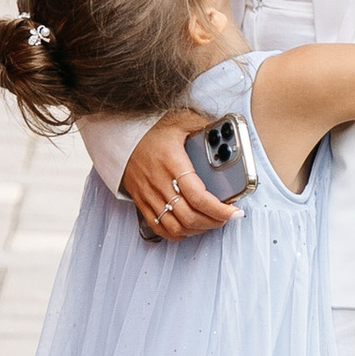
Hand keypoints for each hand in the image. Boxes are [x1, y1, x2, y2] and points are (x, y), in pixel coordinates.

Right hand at [121, 114, 235, 242]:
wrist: (120, 137)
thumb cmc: (152, 131)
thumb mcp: (180, 121)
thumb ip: (204, 126)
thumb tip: (226, 130)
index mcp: (172, 162)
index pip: (197, 195)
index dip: (218, 209)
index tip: (234, 212)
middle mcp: (159, 182)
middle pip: (189, 216)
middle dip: (214, 221)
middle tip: (227, 217)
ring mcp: (149, 195)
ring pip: (176, 226)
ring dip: (198, 229)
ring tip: (212, 221)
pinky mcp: (142, 203)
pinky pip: (160, 228)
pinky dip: (178, 233)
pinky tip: (190, 227)